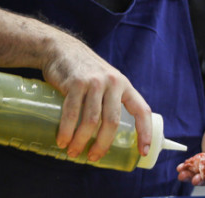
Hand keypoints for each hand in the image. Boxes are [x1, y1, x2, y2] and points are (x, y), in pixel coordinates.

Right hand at [39, 34, 151, 163]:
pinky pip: (72, 112)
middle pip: (112, 122)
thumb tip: (111, 134)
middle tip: (93, 157)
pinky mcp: (75, 83)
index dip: (145, 132)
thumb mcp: (105, 79)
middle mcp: (112, 82)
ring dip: (81, 141)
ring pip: (91, 120)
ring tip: (73, 152)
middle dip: (102, 144)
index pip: (141, 110)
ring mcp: (93, 82)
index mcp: (124, 84)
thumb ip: (110, 99)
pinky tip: (62, 140)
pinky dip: (67, 130)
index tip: (142, 151)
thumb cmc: (84, 70)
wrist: (60, 48)